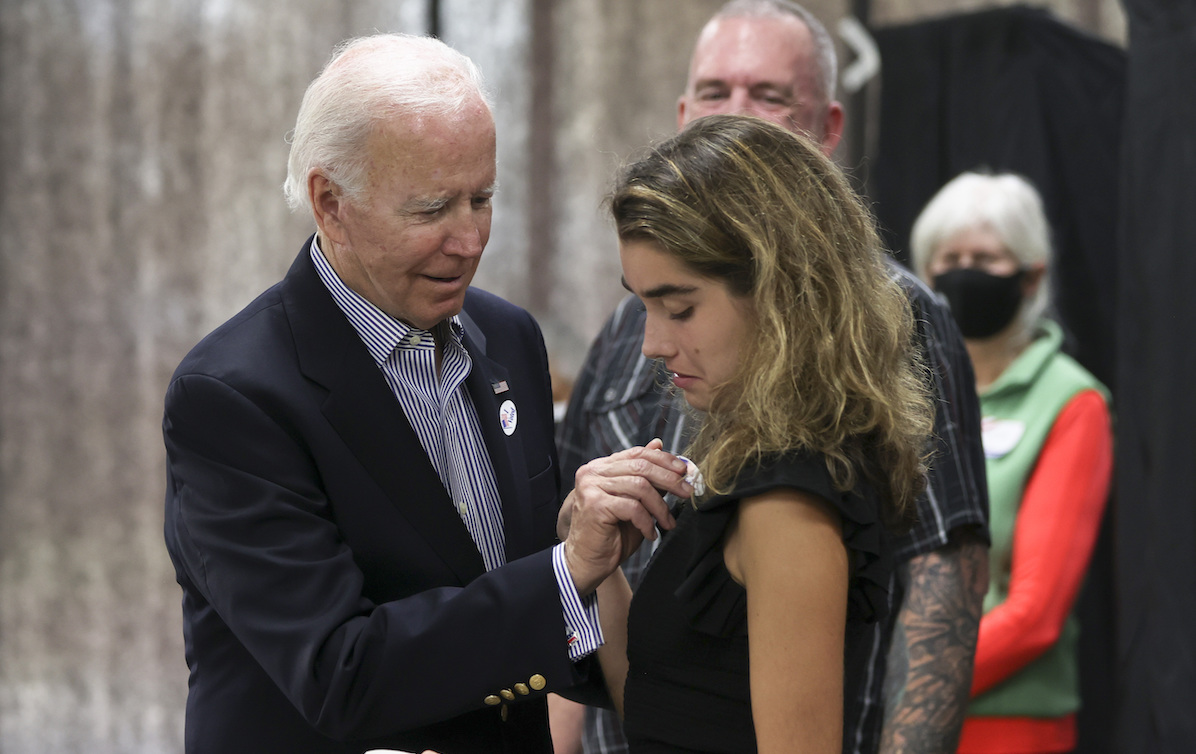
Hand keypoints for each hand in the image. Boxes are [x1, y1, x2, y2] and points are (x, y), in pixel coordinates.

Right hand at [560, 439, 689, 594]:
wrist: (588, 563)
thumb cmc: (611, 534)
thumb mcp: (634, 502)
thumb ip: (644, 477)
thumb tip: (660, 447)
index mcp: (601, 467)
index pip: (637, 454)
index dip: (664, 460)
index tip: (684, 470)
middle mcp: (592, 472)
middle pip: (641, 466)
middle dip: (669, 479)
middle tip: (687, 491)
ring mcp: (591, 487)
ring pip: (640, 486)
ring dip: (660, 507)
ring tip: (668, 523)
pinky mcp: (595, 505)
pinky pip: (633, 507)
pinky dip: (647, 522)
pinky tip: (650, 533)